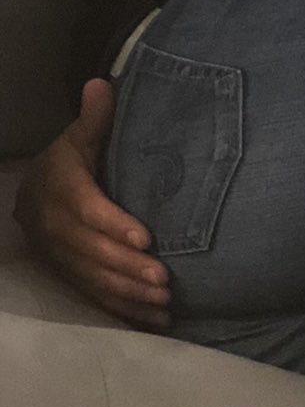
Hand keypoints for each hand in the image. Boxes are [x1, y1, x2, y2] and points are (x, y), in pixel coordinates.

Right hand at [14, 79, 169, 328]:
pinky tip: (155, 322)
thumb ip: (95, 119)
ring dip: (128, 294)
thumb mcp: (80, 138)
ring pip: (92, 278)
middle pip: (90, 251)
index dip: (114, 225)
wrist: (37, 190)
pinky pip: (93, 296)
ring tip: (165, 303)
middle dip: (128, 268)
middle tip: (165, 281)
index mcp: (58, 186)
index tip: (148, 238)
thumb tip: (101, 84)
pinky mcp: (66, 275)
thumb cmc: (73, 161)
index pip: (86, 209)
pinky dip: (124, 311)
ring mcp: (57, 254)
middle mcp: (52, 224)